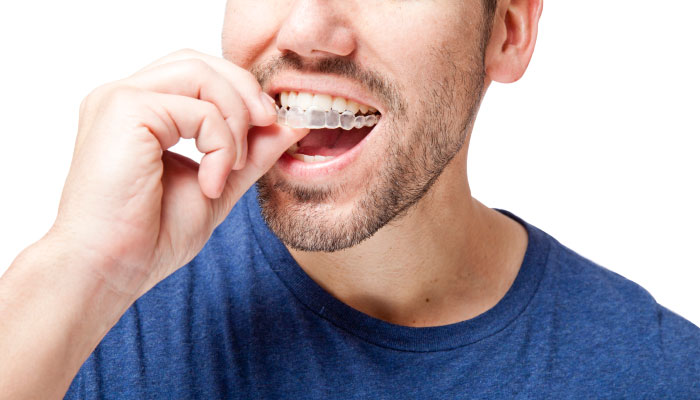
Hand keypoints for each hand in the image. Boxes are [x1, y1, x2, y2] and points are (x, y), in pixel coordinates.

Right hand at [50, 49, 303, 299]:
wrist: (109, 270)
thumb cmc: (149, 236)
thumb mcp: (218, 184)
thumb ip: (250, 152)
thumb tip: (291, 125)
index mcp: (140, 112)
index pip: (198, 73)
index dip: (241, 92)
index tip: (272, 125)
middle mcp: (126, 97)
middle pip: (201, 62)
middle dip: (245, 92)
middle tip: (270, 126)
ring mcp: (121, 99)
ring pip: (201, 73)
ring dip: (235, 117)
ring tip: (234, 167)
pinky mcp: (126, 110)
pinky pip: (198, 109)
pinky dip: (221, 144)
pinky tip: (212, 182)